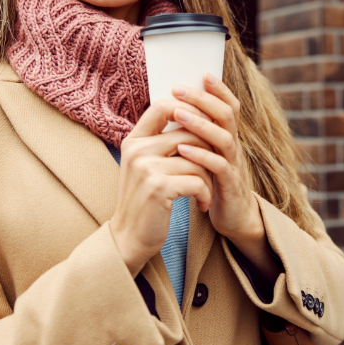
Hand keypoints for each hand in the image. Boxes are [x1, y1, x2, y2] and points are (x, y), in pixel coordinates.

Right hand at [109, 99, 214, 275]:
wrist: (129, 238)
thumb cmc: (145, 201)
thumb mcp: (145, 166)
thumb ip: (162, 143)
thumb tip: (195, 117)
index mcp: (134, 140)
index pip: (162, 106)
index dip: (188, 109)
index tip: (204, 125)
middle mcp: (137, 150)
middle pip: (188, 131)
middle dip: (208, 150)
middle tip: (214, 167)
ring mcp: (146, 168)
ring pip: (197, 157)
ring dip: (209, 177)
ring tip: (206, 191)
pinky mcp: (159, 187)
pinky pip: (198, 180)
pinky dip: (205, 194)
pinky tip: (201, 204)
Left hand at [172, 74, 279, 281]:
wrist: (235, 220)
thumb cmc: (216, 184)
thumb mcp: (209, 155)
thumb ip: (200, 135)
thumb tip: (176, 110)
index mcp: (229, 138)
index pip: (228, 107)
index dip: (219, 90)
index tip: (202, 73)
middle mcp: (235, 147)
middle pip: (226, 115)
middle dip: (203, 99)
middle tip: (179, 88)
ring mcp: (234, 166)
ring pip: (223, 138)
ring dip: (200, 124)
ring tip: (178, 113)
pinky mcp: (230, 186)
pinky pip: (218, 167)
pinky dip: (201, 156)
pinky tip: (183, 149)